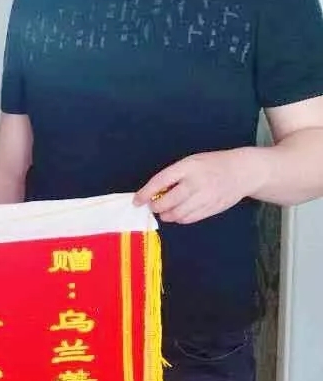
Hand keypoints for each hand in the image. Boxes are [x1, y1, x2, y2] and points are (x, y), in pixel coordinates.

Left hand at [134, 148, 261, 223]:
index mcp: (188, 167)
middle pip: (167, 202)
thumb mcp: (192, 162)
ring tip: (165, 210)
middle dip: (156, 207)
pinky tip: (179, 214)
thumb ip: (174, 175)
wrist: (243, 171)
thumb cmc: (212, 164)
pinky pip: (189, 219)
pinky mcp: (212, 209)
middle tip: (153, 206)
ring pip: (177, 214)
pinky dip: (179, 219)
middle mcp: (196, 183)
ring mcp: (205, 198)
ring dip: (166, 215)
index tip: (137, 200)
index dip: (146, 193)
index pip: (161, 182)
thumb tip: (154, 193)